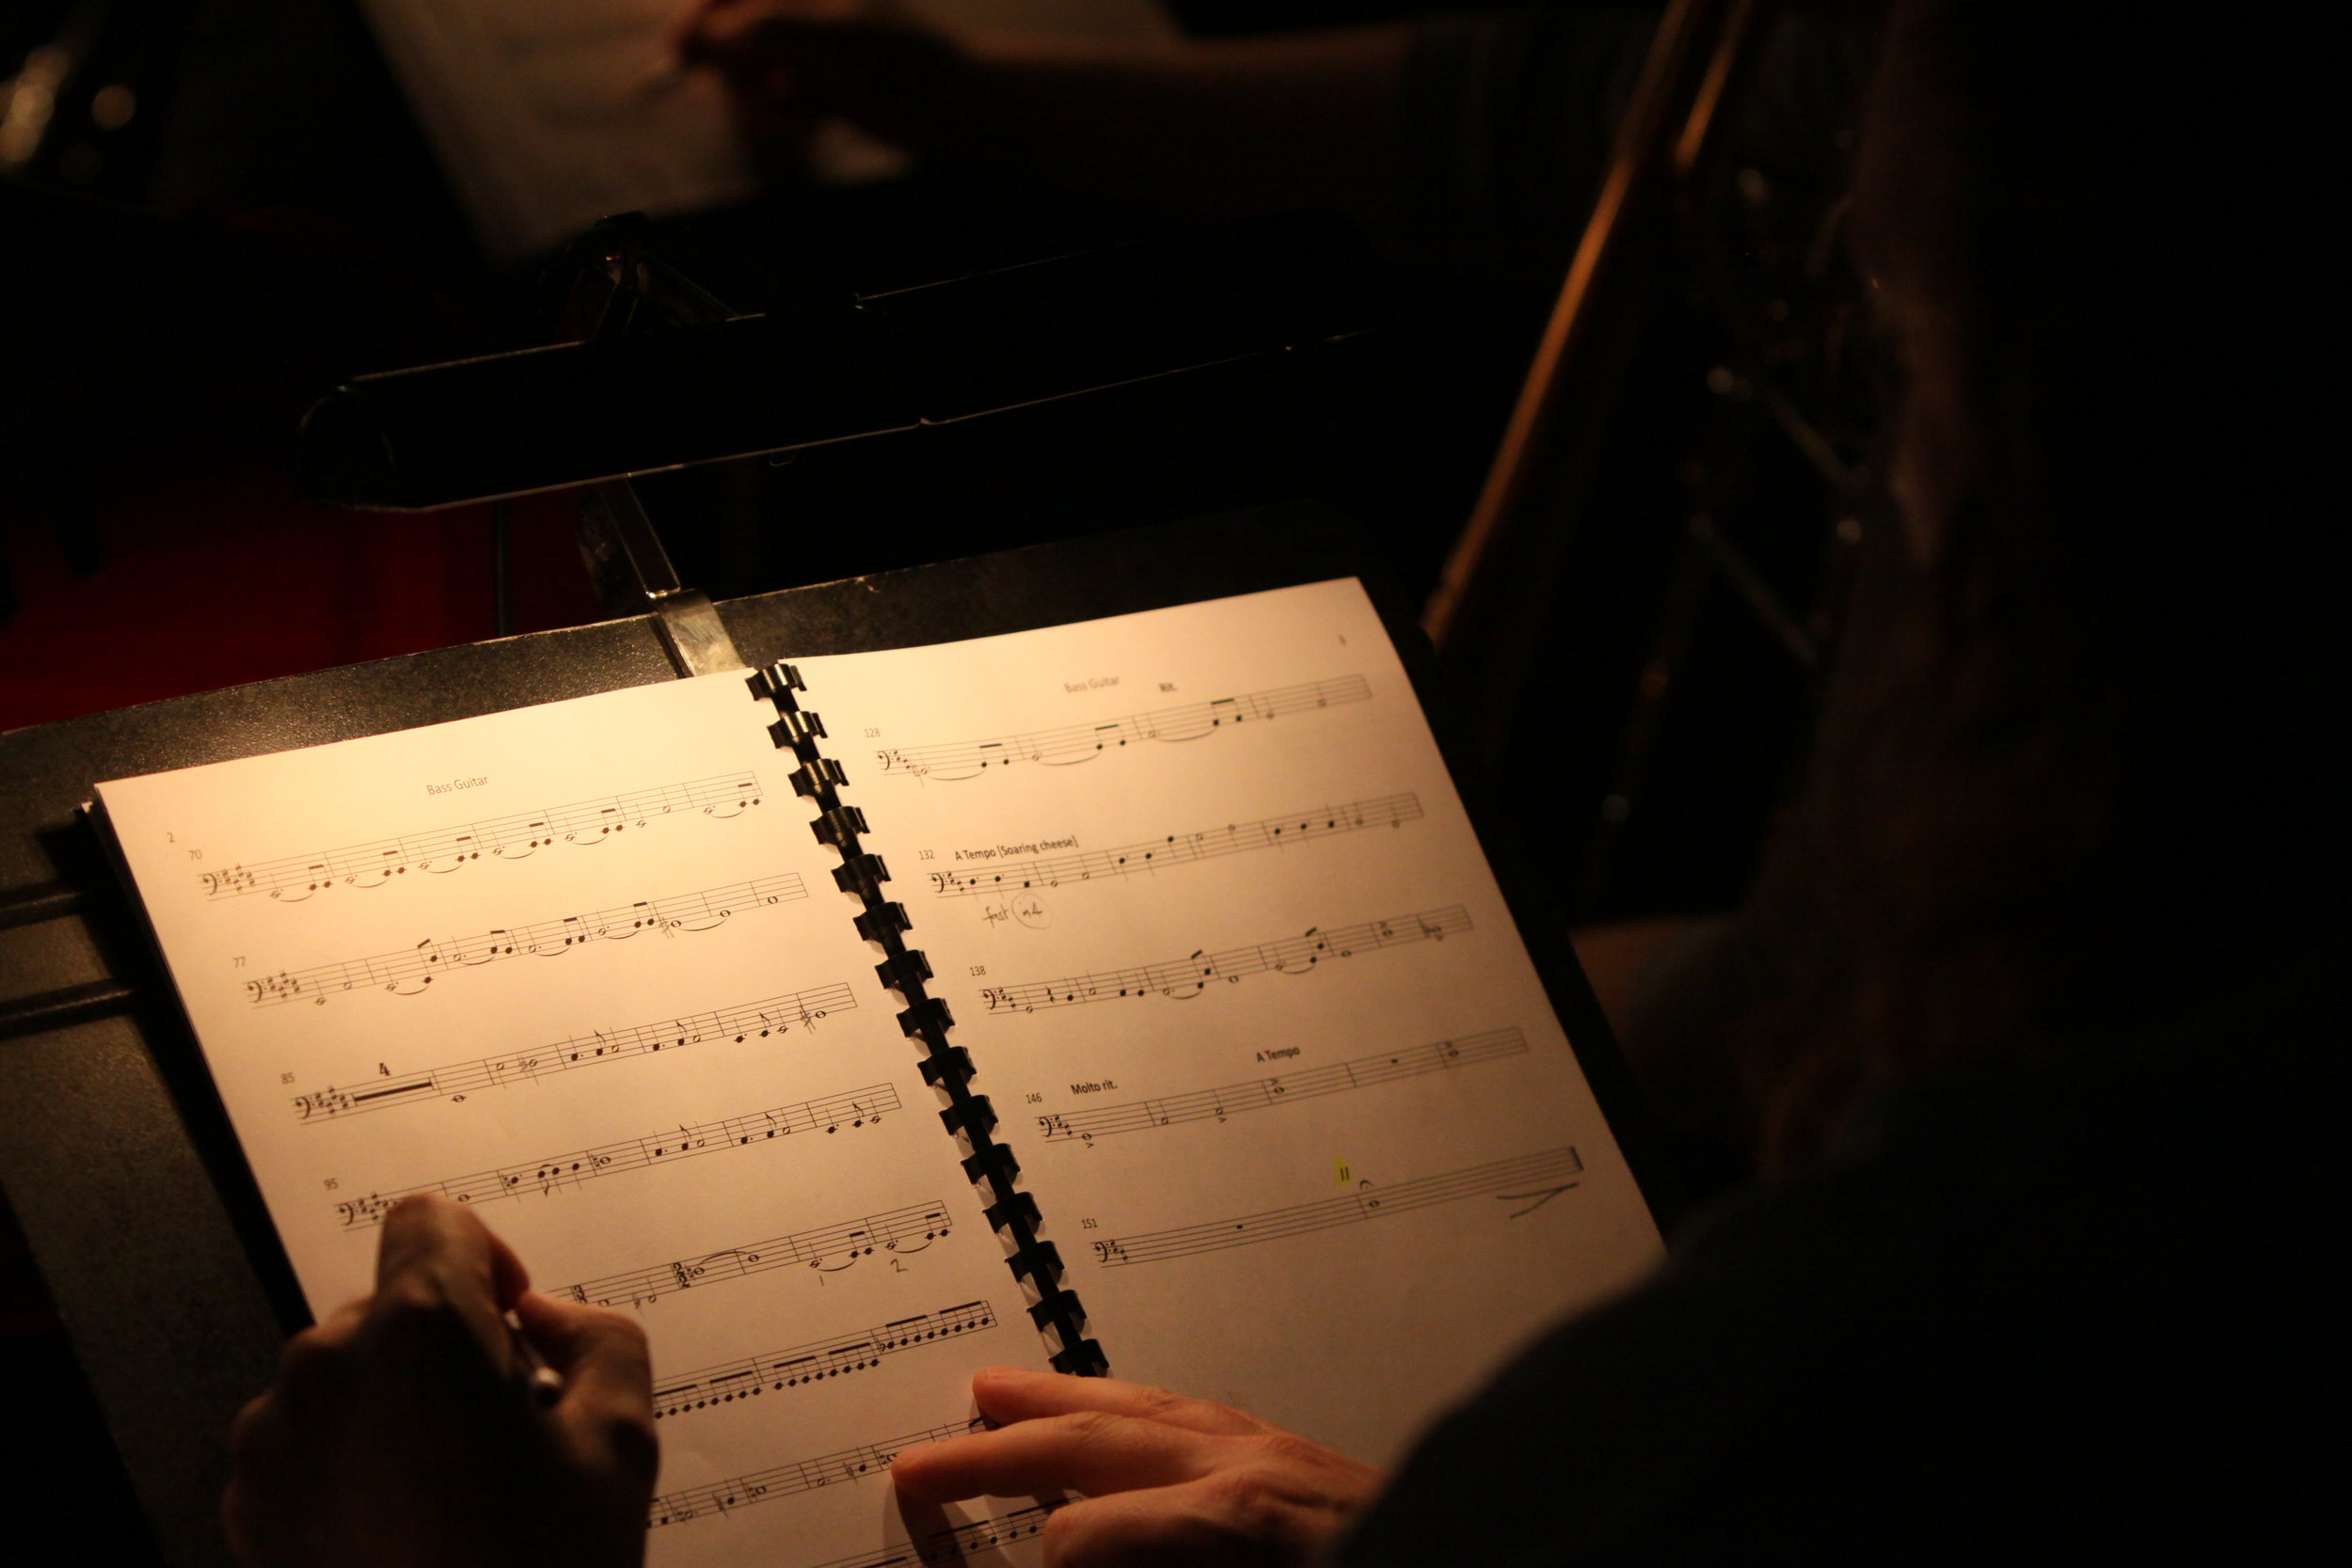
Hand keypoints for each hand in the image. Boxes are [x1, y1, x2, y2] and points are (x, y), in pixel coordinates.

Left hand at [224, 1196, 656, 1567]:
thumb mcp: (622, 1442)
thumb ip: (601, 1338)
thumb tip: (546, 1318)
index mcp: (420, 1332)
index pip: (432, 1222)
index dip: (482, 1256)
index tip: (511, 1318)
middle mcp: (328, 1367)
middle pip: (392, 1305)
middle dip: (449, 1350)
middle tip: (506, 1432)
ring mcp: (275, 1439)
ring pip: (347, 1376)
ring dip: (397, 1407)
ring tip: (456, 1492)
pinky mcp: (249, 1504)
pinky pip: (306, 1443)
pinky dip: (353, 1464)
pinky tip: (408, 1527)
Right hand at [670, 0, 977, 152]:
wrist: (954, 106)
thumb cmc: (904, 61)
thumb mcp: (836, 37)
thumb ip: (772, 27)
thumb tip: (715, 34)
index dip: (698, 18)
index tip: (682, 55)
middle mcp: (797, 10)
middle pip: (726, 37)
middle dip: (736, 74)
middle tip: (762, 101)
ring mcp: (803, 50)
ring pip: (745, 77)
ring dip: (757, 104)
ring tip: (792, 117)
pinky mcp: (812, 86)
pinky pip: (769, 103)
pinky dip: (781, 118)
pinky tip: (813, 121)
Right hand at [891, 1366, 1381, 1566]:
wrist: (1517, 1559)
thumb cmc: (1402, 1557)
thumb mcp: (1252, 1562)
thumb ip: (1150, 1556)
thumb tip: (1075, 1553)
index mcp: (1240, 1517)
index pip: (1087, 1539)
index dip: (1042, 1565)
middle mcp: (1255, 1468)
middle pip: (1099, 1440)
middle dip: (1003, 1450)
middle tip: (919, 1464)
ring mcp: (1284, 1453)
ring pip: (1146, 1406)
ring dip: (1063, 1402)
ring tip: (992, 1392)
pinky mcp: (1311, 1457)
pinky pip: (1202, 1408)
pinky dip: (1141, 1402)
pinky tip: (1117, 1410)